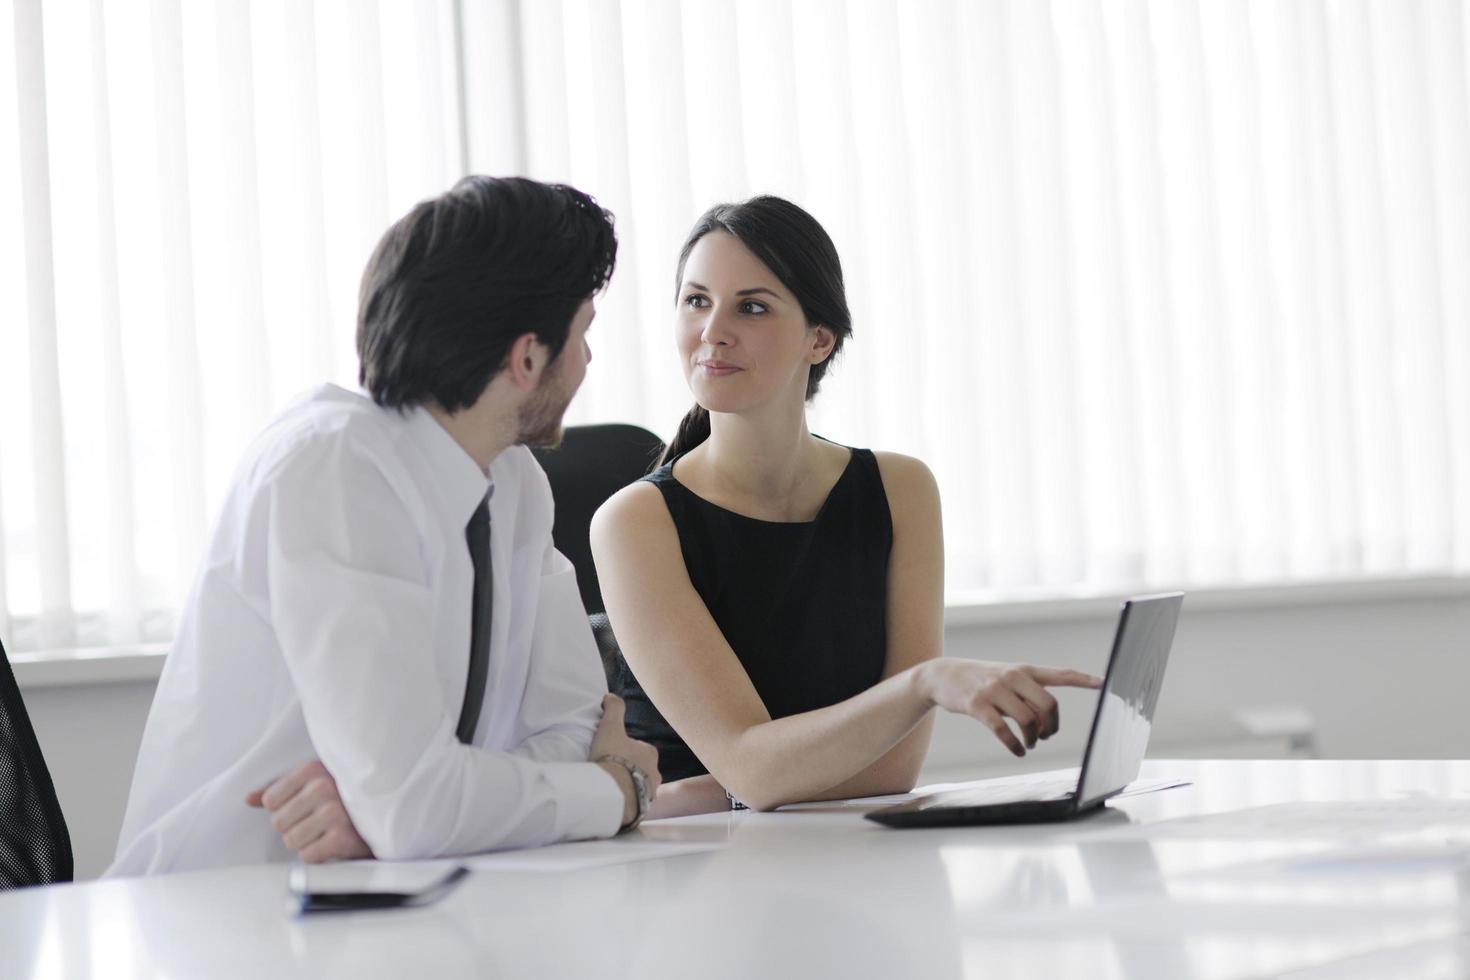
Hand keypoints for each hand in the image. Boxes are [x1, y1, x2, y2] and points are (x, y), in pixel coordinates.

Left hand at [246, 760, 373, 862]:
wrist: (389, 813)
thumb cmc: (348, 798)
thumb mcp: (316, 783)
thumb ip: (282, 790)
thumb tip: (248, 799)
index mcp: (314, 769)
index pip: (271, 800)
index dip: (286, 809)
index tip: (308, 806)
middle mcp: (323, 788)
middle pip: (279, 823)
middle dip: (296, 827)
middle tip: (320, 821)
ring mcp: (333, 813)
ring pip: (291, 841)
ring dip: (308, 842)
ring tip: (329, 831)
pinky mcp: (341, 837)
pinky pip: (308, 856)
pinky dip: (320, 855)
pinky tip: (335, 842)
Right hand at [589, 694, 661, 825]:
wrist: (612, 793)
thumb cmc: (612, 758)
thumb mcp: (610, 727)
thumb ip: (613, 708)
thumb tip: (610, 696)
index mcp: (650, 753)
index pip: (638, 748)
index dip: (623, 749)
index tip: (610, 753)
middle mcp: (656, 773)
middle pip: (639, 768)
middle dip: (627, 769)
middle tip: (607, 770)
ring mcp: (650, 793)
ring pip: (637, 786)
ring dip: (626, 786)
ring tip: (608, 787)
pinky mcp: (642, 809)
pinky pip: (633, 803)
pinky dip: (625, 801)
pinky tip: (612, 800)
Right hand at [918, 660, 1102, 756]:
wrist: (942, 675)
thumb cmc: (981, 680)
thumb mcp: (1006, 679)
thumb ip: (1027, 694)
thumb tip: (1047, 722)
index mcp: (1024, 670)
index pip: (1061, 674)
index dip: (1084, 679)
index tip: (1105, 682)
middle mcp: (1013, 677)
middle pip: (1049, 705)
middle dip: (1052, 727)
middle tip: (1045, 736)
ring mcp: (994, 690)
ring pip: (1028, 720)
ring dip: (1033, 739)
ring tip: (1029, 744)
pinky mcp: (977, 705)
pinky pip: (1002, 730)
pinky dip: (1014, 745)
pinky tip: (1017, 751)